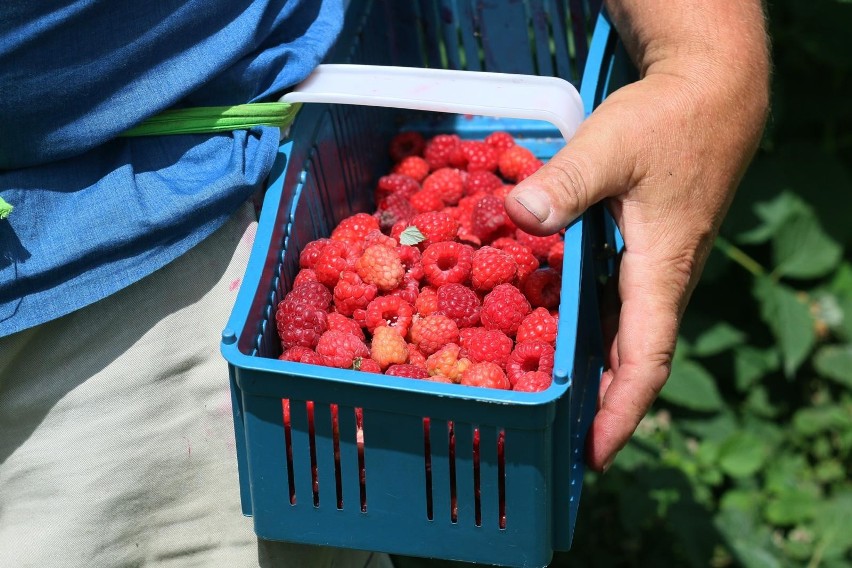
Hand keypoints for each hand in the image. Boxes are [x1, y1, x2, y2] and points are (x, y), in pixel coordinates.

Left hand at [505, 0, 769, 470]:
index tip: (594, 456)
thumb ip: (566, 184)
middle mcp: (660, 279)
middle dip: (600, 406)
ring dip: (595, 373)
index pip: (645, 360)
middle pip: (632, 360)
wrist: (712, 92)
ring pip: (624, 335)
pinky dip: (591, 331)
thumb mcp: (612, 147)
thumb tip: (517, 215)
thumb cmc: (669, 120)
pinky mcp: (645, 249)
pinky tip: (557, 335)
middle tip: (555, 441)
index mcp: (659, 270)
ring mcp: (654, 266)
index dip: (622, 413)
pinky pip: (617, 305)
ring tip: (552, 402)